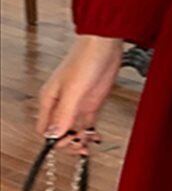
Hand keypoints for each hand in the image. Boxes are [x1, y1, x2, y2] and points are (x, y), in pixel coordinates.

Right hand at [35, 35, 122, 153]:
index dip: (55, 140)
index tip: (68, 142)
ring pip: (74, 130)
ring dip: (80, 140)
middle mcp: (62, 104)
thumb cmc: (85, 59)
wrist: (105, 43)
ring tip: (88, 146)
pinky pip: (88, 123)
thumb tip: (54, 135)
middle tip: (81, 147)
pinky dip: (90, 133)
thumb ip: (64, 113)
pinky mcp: (92, 102)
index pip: (45, 130)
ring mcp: (78, 103)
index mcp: (50, 100)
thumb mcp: (74, 89)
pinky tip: (95, 139)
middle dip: (68, 142)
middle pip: (59, 132)